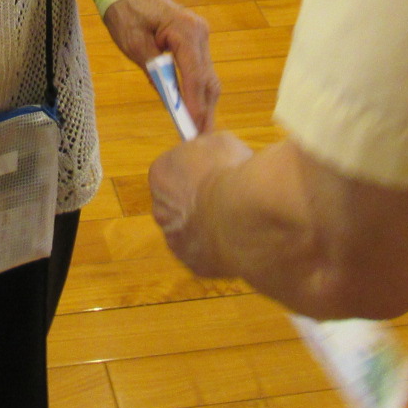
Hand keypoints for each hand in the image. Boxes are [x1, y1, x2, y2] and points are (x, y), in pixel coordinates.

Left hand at [102, 0, 219, 129]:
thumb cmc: (127, 12)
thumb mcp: (134, 43)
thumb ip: (154, 68)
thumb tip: (169, 97)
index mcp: (186, 30)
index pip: (194, 74)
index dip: (194, 103)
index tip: (193, 127)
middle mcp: (200, 33)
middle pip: (207, 79)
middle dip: (204, 110)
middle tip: (200, 139)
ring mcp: (201, 36)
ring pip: (208, 77)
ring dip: (204, 104)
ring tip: (199, 132)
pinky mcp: (197, 42)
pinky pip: (201, 70)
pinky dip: (198, 91)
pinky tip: (195, 111)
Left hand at [149, 130, 254, 276]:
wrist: (246, 217)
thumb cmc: (231, 173)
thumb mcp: (221, 142)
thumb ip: (208, 147)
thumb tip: (211, 148)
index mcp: (161, 175)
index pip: (171, 170)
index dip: (195, 169)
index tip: (213, 168)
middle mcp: (161, 210)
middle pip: (179, 202)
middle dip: (198, 198)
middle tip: (227, 193)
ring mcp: (177, 242)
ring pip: (193, 230)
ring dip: (210, 224)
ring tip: (240, 217)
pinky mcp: (197, 266)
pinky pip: (209, 252)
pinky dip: (222, 246)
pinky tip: (241, 237)